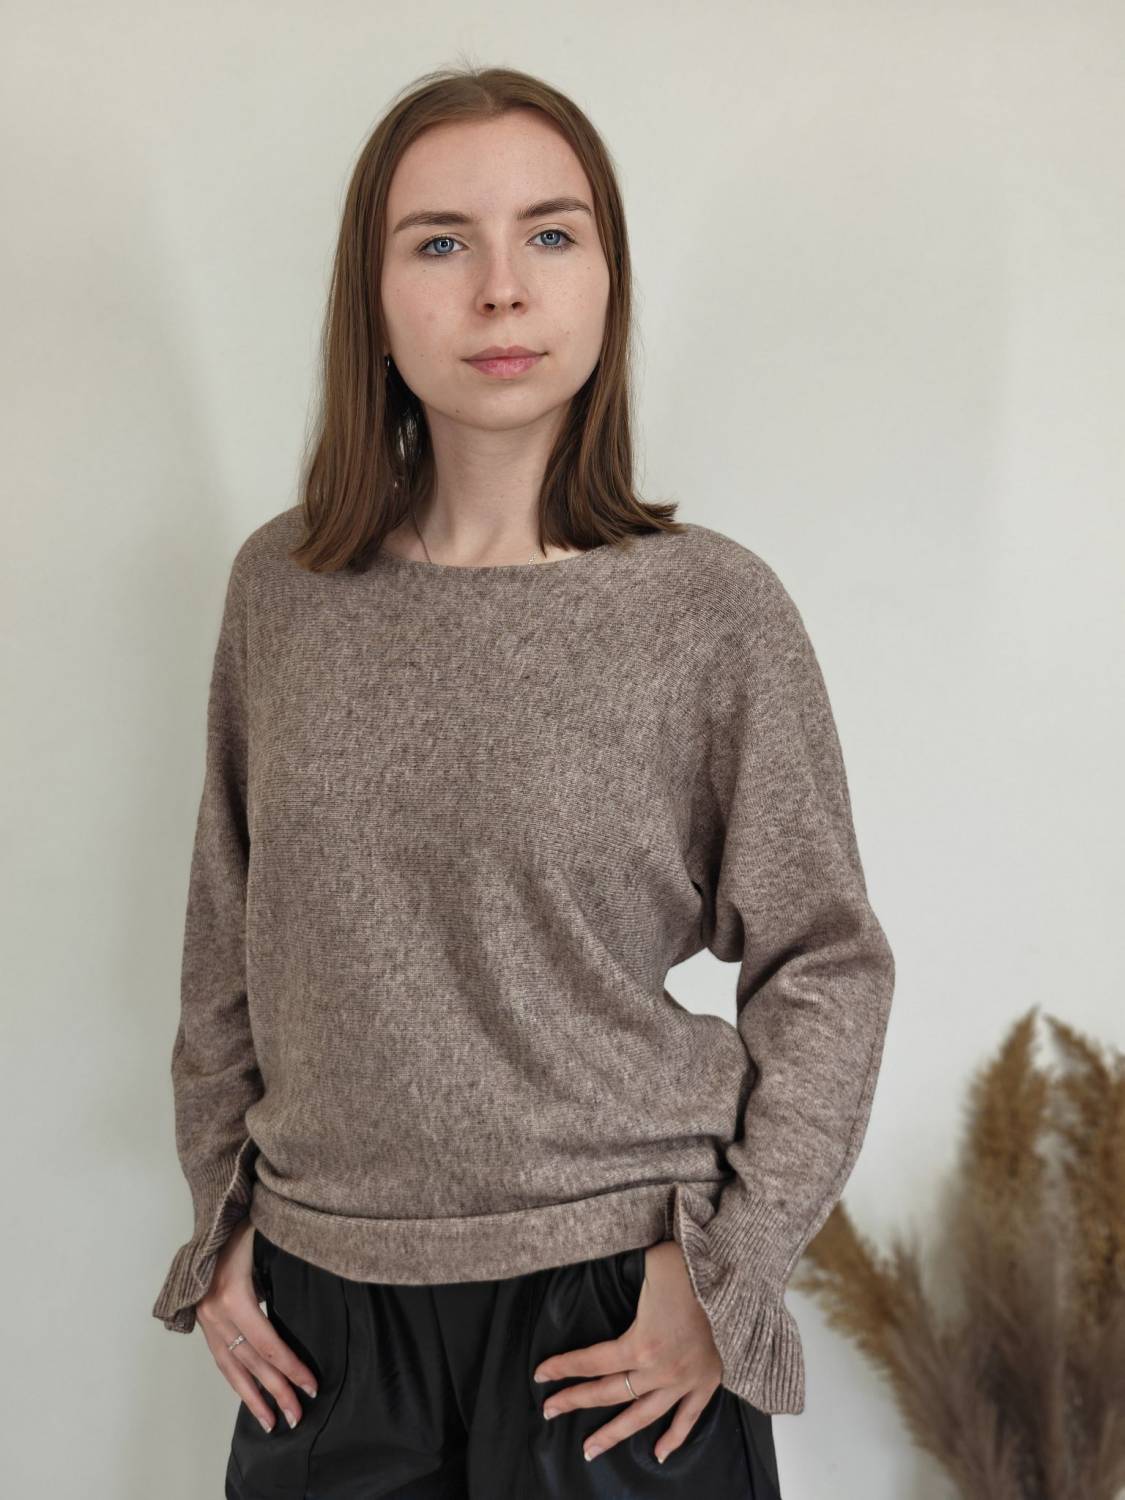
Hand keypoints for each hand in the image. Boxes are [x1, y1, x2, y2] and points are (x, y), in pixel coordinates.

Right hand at [194, 1221, 319, 1433]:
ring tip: (272, 1423)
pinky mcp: (203, 1318)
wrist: (214, 1208)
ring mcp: (206, 1318)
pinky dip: (236, 1379)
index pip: (268, 1344)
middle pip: (251, 1362)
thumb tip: (316, 1302)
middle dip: (276, 1392)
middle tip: (298, 1417)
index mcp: (232, 1295)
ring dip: (253, 1397)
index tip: (312, 1386)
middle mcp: (215, 1313)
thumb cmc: (246, 1221)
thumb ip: (286, 1272)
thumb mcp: (267, 1241)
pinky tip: (250, 1396)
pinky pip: (220, 1357)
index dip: (291, 1368)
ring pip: (231, 1367)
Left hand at [531, 1239, 722, 1464]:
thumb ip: (621, 1274)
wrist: (736, 1276)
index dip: (563, 1368)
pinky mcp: (707, 1382)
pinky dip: (674, 1438)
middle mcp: (659, 1370)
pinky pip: (687, 1418)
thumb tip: (595, 1262)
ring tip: (589, 1449)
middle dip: (574, 1401)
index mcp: (640, 1342)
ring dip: (613, 1434)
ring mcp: (683, 1380)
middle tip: (550, 1411)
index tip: (541, 1375)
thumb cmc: (688, 1265)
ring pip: (642, 1416)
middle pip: (608, 1393)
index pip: (591, 1362)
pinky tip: (658, 1455)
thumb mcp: (646, 1266)